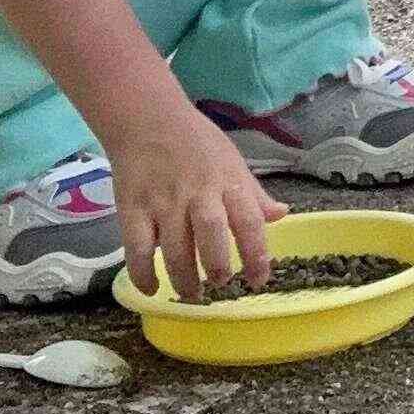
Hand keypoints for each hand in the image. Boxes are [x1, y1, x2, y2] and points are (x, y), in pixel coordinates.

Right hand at [107, 106, 284, 302]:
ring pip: (174, 249)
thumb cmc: (197, 142)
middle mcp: (197, 194)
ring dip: (184, 278)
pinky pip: (136, 249)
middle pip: (211, 235)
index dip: (257, 254)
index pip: (249, 221)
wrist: (147, 120)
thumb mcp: (233, 161)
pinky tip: (151, 288)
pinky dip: (143, 274)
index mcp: (227, 182)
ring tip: (192, 294)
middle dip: (217, 266)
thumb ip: (253, 194)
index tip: (259, 280)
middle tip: (220, 284)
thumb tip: (281, 214)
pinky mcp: (131, 210)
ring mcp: (162, 203)